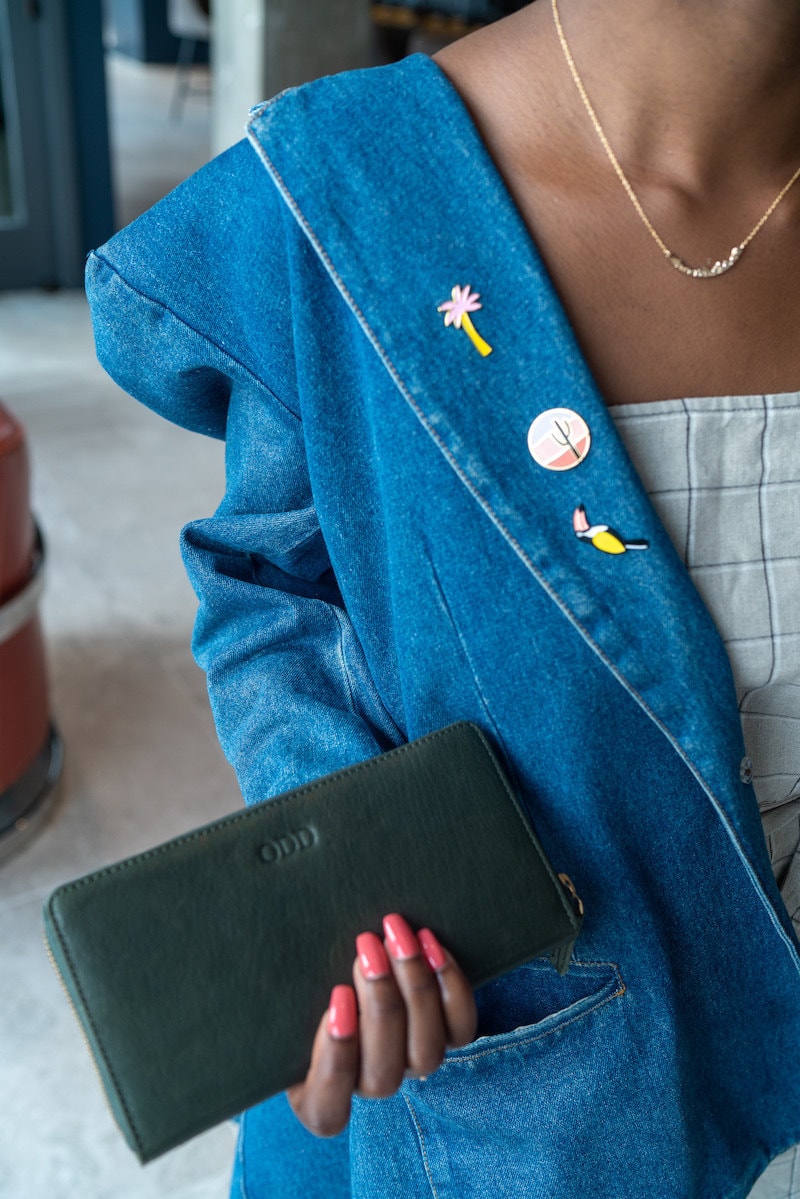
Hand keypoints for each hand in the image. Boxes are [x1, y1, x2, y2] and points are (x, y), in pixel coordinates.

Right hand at [287, 914, 476, 1136]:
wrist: (353, 967)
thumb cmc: (303, 988)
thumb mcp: (286, 1003)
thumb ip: (287, 1001)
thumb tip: (286, 962)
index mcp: (318, 1097)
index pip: (328, 1109)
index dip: (337, 1058)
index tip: (337, 997)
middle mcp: (370, 1085)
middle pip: (383, 1073)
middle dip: (379, 1003)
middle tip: (367, 945)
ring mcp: (411, 1065)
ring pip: (425, 1053)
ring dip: (415, 989)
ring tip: (399, 937)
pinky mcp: (445, 1038)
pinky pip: (460, 1028)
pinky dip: (450, 986)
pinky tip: (431, 944)